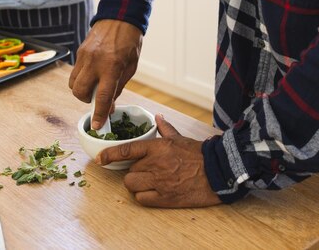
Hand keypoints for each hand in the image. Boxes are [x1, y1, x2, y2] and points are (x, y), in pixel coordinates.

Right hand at [69, 20, 142, 129]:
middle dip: (87, 101)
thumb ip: (118, 86)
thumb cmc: (130, 42)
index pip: (103, 96)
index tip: (97, 126)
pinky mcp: (79, 52)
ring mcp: (84, 56)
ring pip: (73, 84)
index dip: (99, 113)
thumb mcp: (131, 66)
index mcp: (112, 67)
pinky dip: (80, 78)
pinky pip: (74, 72)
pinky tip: (91, 74)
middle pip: (80, 92)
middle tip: (97, 98)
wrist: (120, 17)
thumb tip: (109, 105)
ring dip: (81, 90)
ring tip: (93, 85)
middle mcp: (95, 62)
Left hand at [97, 114, 220, 207]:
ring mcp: (159, 182)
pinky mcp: (165, 198)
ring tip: (148, 182)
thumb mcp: (180, 138)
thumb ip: (165, 129)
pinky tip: (153, 192)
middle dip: (134, 171)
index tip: (100, 158)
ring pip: (132, 185)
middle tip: (146, 171)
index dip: (109, 154)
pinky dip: (144, 197)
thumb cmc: (200, 155)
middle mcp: (155, 165)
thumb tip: (157, 118)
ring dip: (137, 184)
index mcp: (157, 148)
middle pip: (129, 171)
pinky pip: (142, 199)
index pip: (126, 150)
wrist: (219, 172)